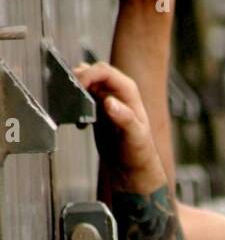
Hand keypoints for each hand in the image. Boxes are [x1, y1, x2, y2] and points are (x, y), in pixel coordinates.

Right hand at [74, 60, 166, 194]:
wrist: (132, 168)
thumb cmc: (140, 153)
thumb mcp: (135, 136)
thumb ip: (125, 118)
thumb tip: (109, 102)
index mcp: (128, 91)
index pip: (104, 71)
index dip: (88, 74)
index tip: (76, 85)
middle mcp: (116, 92)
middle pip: (91, 73)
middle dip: (78, 80)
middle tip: (69, 95)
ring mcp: (105, 99)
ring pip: (84, 84)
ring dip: (75, 92)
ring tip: (73, 109)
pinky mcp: (96, 110)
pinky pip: (81, 98)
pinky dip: (74, 104)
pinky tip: (79, 123)